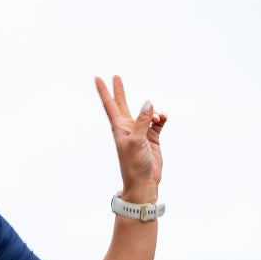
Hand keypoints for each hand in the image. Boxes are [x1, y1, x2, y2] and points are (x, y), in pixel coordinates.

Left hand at [94, 75, 165, 201]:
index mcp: (119, 127)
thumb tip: (149, 103)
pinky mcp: (152, 137)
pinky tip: (163, 118)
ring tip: (157, 118)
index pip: (110, 105)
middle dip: (120, 91)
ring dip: (153, 111)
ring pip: (147, 112)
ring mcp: (141, 132)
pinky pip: (158, 121)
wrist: (143, 182)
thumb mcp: (137, 141)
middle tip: (116, 77)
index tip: (97, 78)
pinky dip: (161, 117)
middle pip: (123, 104)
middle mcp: (129, 127)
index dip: (104, 91)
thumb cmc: (134, 164)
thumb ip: (143, 121)